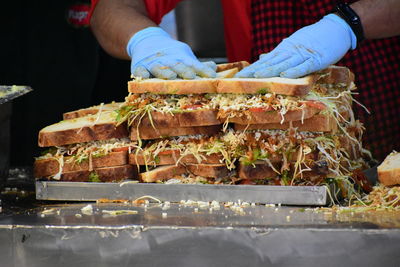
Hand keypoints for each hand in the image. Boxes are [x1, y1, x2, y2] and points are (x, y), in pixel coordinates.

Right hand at [127, 27, 216, 78]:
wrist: (147, 41)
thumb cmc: (171, 55)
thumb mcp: (184, 56)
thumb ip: (197, 66)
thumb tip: (214, 68)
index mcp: (180, 58)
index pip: (193, 64)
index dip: (202, 70)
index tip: (211, 76)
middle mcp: (168, 60)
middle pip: (177, 65)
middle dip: (184, 70)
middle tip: (191, 76)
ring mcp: (153, 63)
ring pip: (159, 68)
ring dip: (164, 72)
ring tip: (171, 76)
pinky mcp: (139, 66)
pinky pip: (140, 70)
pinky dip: (141, 74)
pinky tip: (145, 77)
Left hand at [236, 14, 356, 78]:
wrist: (336, 29)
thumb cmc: (313, 39)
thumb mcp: (293, 44)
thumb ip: (278, 54)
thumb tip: (262, 57)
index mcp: (284, 49)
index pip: (264, 61)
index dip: (251, 68)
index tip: (238, 76)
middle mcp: (290, 52)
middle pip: (270, 63)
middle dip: (255, 71)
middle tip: (241, 79)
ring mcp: (303, 55)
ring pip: (284, 64)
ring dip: (270, 70)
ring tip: (257, 76)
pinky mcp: (316, 59)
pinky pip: (304, 66)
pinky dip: (294, 71)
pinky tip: (284, 75)